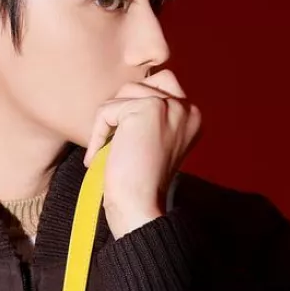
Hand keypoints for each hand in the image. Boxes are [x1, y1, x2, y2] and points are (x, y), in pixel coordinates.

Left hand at [83, 69, 202, 238]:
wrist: (140, 206)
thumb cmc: (139, 182)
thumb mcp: (152, 142)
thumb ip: (150, 116)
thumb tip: (126, 91)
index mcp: (192, 117)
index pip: (160, 85)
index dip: (132, 108)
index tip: (126, 144)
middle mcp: (187, 108)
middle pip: (141, 83)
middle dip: (121, 108)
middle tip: (114, 141)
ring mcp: (171, 107)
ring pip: (123, 93)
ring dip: (108, 122)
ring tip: (107, 151)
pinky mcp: (150, 109)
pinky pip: (108, 110)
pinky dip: (97, 133)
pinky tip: (97, 156)